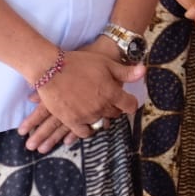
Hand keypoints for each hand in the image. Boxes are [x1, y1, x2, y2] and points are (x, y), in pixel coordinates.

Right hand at [20, 51, 143, 151]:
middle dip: (115, 110)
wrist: (50, 69)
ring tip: (97, 112)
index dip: (131, 104)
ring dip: (100, 118)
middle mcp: (101, 106)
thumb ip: (126, 72)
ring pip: (100, 123)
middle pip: (114, 114)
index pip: (130, 105)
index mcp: (112, 93)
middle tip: (111, 105)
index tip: (128, 104)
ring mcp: (86, 115)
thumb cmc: (80, 63)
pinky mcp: (71, 120)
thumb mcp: (106, 63)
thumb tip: (144, 72)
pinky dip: (87, 130)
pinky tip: (87, 124)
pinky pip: (84, 132)